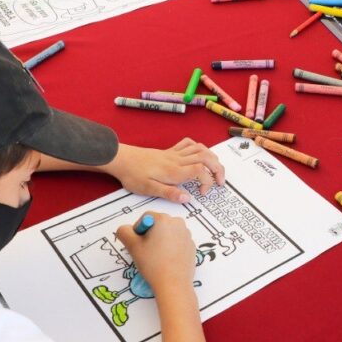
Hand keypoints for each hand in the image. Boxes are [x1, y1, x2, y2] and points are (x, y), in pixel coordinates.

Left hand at [109, 138, 225, 203]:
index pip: (200, 171)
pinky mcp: (169, 151)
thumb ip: (169, 193)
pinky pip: (188, 144)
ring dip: (212, 157)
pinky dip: (198, 147)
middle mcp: (177, 160)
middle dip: (218, 168)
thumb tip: (188, 198)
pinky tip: (198, 155)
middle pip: (206, 157)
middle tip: (220, 182)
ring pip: (200, 149)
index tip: (202, 193)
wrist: (121, 159)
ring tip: (215, 169)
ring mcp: (174, 154)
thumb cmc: (133, 175)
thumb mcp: (148, 189)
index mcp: (174, 171)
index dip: (207, 181)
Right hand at [116, 212, 196, 292]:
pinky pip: (177, 241)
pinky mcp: (191, 246)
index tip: (138, 244)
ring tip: (157, 257)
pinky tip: (167, 261)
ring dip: (160, 240)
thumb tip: (125, 229)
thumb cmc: (152, 263)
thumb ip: (124, 232)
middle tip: (146, 251)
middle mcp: (178, 223)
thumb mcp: (132, 246)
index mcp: (164, 219)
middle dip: (150, 235)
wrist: (174, 284)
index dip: (138, 230)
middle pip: (158, 224)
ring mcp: (187, 234)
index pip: (146, 217)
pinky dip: (171, 247)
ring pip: (168, 233)